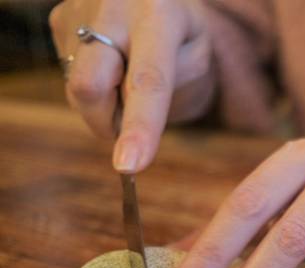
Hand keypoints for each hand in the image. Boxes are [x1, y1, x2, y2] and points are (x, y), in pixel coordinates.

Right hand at [49, 0, 212, 171]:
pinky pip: (70, 76)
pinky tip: (112, 65)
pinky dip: (95, 88)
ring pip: (78, 89)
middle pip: (90, 86)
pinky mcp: (58, 21)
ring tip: (127, 79)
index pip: (148, 81)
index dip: (140, 127)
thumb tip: (129, 120)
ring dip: (105, 105)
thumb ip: (172, 85)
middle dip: (107, 123)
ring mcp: (78, 12)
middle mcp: (113, 7)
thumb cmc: (182, 32)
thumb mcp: (198, 54)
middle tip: (130, 128)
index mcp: (158, 13)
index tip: (129, 166)